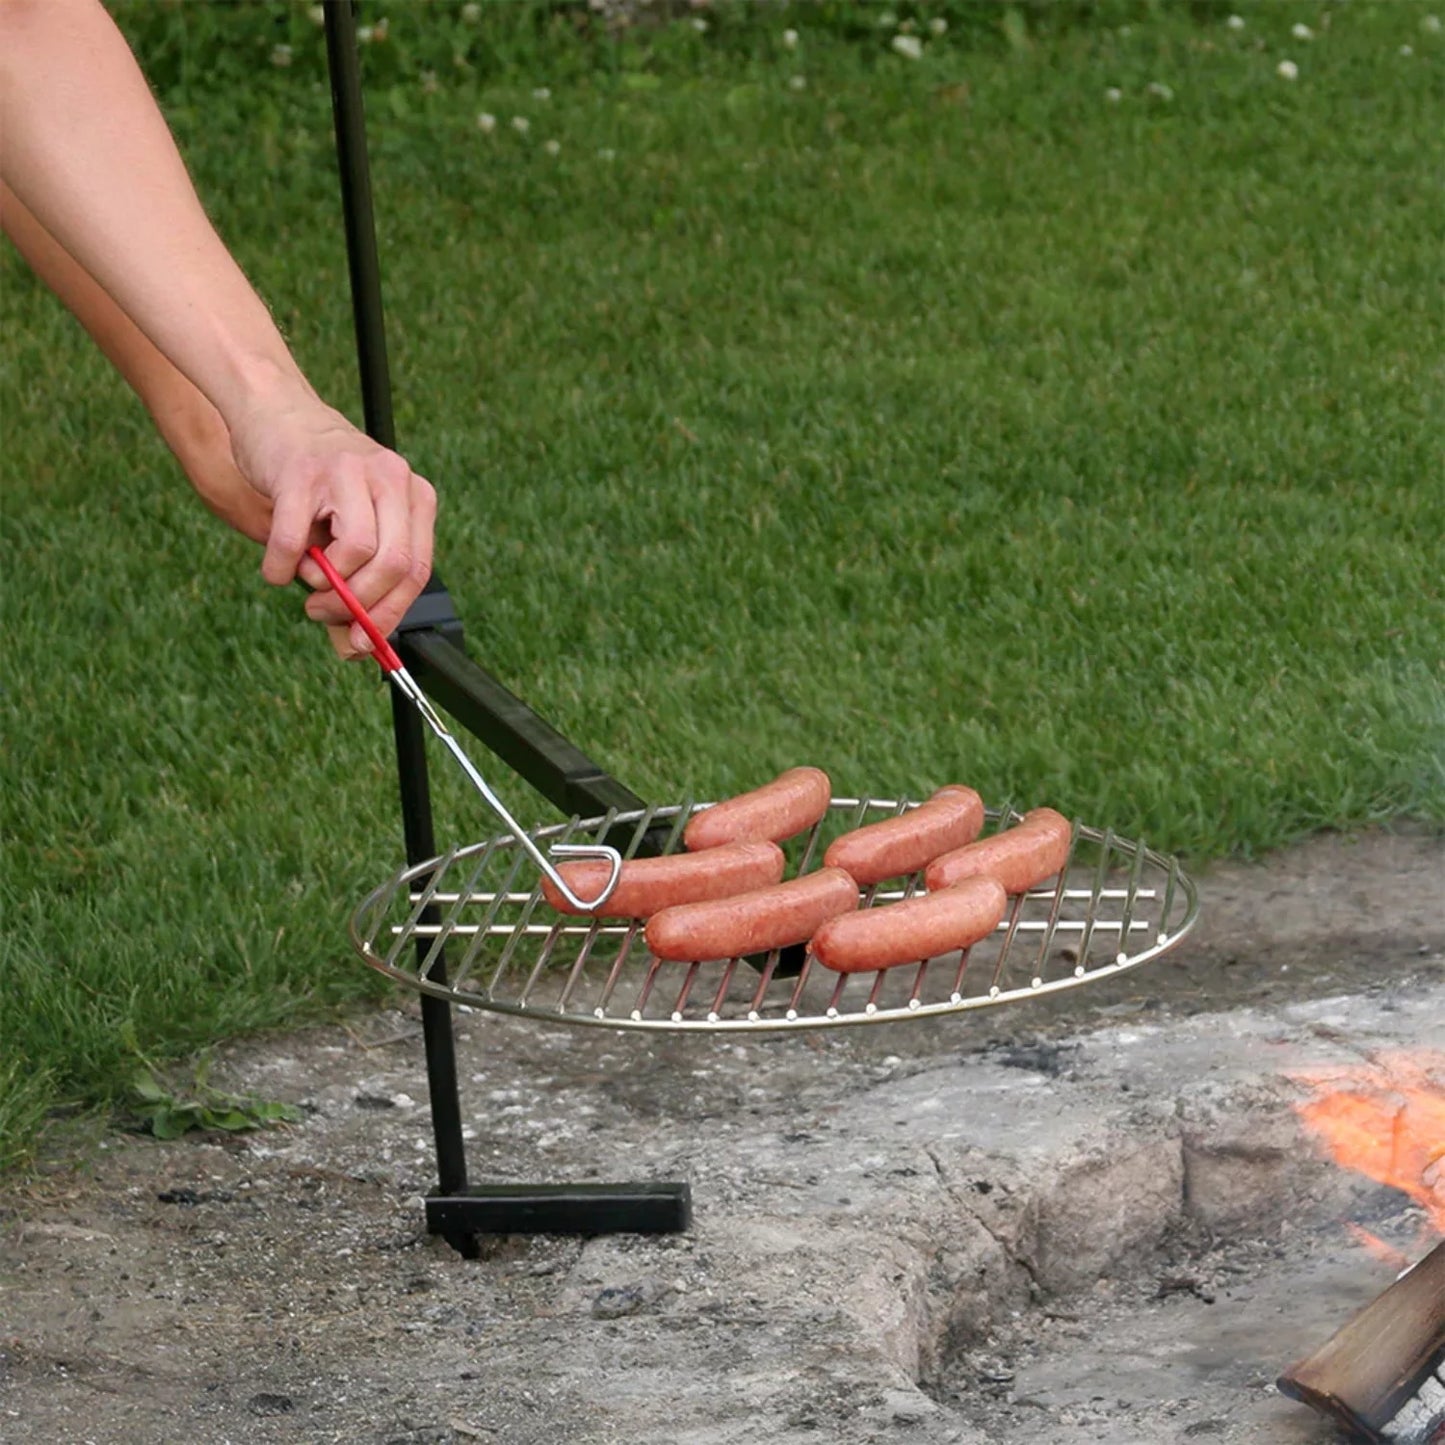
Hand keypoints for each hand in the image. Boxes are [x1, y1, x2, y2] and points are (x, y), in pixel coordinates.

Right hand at [228, 388, 436, 658]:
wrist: (275, 412)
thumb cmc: (317, 481)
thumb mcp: (350, 526)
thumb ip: (357, 583)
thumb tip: (355, 649)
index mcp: (413, 494)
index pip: (416, 569)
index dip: (390, 614)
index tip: (363, 642)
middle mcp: (390, 478)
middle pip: (393, 564)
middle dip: (359, 605)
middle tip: (324, 612)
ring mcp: (348, 471)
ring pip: (356, 552)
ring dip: (326, 586)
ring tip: (306, 583)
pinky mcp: (301, 472)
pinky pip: (296, 539)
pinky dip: (282, 567)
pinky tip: (276, 570)